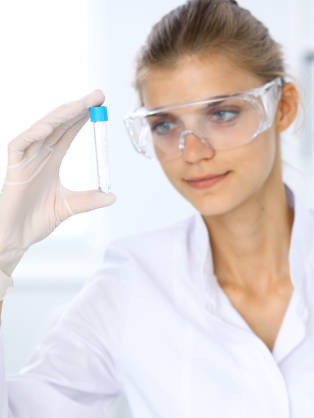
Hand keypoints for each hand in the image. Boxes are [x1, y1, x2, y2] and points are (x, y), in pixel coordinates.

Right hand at [0, 89, 115, 276]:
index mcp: (52, 160)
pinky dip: (33, 134)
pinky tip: (48, 127)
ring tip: (80, 105)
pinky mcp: (13, 167)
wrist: (17, 237)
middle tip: (98, 96)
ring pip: (42, 129)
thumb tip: (112, 196)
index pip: (69, 131)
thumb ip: (89, 200)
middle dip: (78, 108)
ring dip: (61, 116)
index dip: (84, 117)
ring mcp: (25, 159)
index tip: (102, 106)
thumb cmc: (37, 220)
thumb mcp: (69, 207)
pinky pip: (20, 145)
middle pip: (59, 124)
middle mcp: (39, 154)